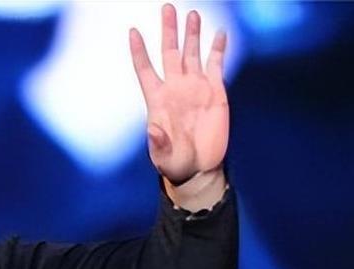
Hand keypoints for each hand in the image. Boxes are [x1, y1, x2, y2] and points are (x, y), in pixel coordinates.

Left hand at [129, 4, 228, 185]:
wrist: (199, 168)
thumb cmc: (175, 164)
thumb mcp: (163, 157)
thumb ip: (159, 143)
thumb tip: (152, 131)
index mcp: (158, 100)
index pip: (146, 69)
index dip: (139, 51)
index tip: (133, 31)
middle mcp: (175, 88)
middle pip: (170, 52)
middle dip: (168, 30)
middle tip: (167, 7)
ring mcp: (195, 87)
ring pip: (192, 53)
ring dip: (192, 34)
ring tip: (192, 14)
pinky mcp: (215, 91)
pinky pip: (216, 64)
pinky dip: (218, 48)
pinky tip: (219, 33)